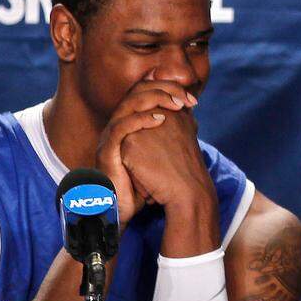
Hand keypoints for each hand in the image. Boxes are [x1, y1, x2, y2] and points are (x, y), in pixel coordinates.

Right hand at [95, 79, 196, 221]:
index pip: (145, 93)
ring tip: (177, 105)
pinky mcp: (107, 151)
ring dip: (154, 100)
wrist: (127, 209)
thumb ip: (170, 135)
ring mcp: (110, 137)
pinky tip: (161, 119)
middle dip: (163, 90)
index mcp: (129, 123)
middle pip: (136, 92)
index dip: (168, 90)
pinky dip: (141, 120)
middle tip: (186, 99)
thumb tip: (191, 117)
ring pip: (128, 104)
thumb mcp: (161, 154)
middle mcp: (118, 125)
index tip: (193, 99)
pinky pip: (121, 127)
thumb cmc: (144, 184)